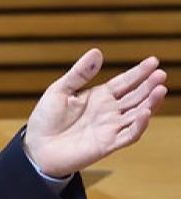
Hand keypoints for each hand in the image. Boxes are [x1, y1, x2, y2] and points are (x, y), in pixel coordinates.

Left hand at [24, 49, 166, 177]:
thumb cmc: (47, 118)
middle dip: (149, 85)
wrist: (37, 146)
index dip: (139, 72)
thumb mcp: (60, 90)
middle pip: (135, 97)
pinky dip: (138, 125)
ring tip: (160, 89)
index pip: (125, 82)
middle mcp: (109, 111)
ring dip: (150, 103)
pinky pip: (128, 135)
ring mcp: (110, 127)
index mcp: (99, 96)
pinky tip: (145, 113)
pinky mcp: (108, 144)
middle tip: (162, 73)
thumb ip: (79, 73)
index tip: (154, 61)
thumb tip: (97, 51)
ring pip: (137, 114)